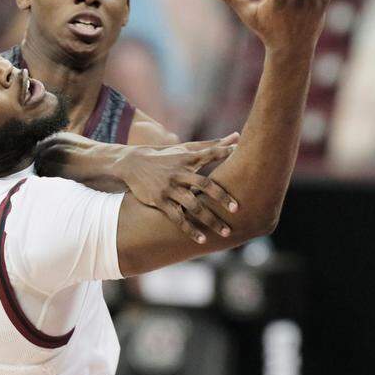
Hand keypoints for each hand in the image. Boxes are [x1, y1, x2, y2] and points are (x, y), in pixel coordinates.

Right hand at [114, 134, 240, 243]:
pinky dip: (189, 229)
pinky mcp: (159, 200)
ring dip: (209, 220)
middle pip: (203, 184)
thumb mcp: (185, 149)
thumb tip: (238, 135)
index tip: (241, 155)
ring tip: (225, 232)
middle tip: (236, 209)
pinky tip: (202, 240)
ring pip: (192, 205)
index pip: (208, 154)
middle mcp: (179, 173)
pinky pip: (176, 217)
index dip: (224, 153)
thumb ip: (212, 145)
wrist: (133, 164)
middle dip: (220, 197)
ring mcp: (169, 188)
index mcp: (187, 158)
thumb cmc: (166, 156)